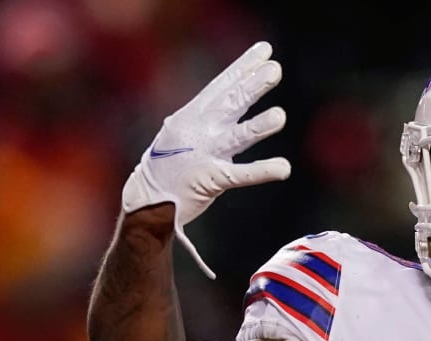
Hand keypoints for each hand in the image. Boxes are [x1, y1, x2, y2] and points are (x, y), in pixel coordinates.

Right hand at [122, 41, 290, 277]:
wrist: (146, 199)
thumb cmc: (169, 165)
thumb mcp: (182, 131)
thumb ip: (208, 115)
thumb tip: (232, 93)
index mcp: (191, 116)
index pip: (221, 86)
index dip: (244, 67)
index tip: (265, 50)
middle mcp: (197, 131)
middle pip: (230, 104)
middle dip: (253, 86)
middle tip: (275, 69)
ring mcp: (204, 155)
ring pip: (237, 137)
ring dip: (259, 127)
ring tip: (281, 116)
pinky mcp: (211, 180)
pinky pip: (242, 175)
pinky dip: (263, 171)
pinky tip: (283, 168)